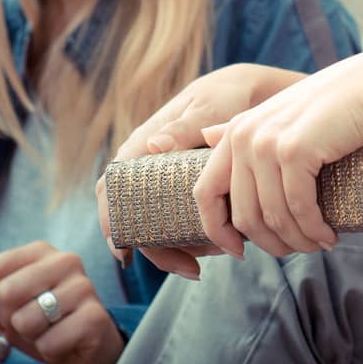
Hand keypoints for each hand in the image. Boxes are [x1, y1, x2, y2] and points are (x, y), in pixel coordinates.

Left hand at [0, 241, 122, 363]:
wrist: (90, 349)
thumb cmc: (46, 323)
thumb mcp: (8, 311)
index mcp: (40, 252)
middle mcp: (65, 260)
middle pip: (7, 292)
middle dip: (9, 318)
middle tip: (27, 323)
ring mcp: (84, 286)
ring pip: (27, 319)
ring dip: (30, 337)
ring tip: (47, 332)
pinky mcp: (95, 316)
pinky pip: (48, 341)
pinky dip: (48, 350)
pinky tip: (63, 343)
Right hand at [96, 61, 306, 277]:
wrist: (252, 94)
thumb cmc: (226, 94)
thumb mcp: (209, 106)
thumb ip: (186, 124)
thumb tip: (154, 144)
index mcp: (142, 145)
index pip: (112, 186)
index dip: (110, 221)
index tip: (125, 252)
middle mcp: (148, 168)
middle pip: (133, 218)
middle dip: (157, 250)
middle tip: (192, 269)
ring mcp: (167, 182)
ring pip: (158, 226)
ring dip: (179, 250)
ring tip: (212, 260)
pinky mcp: (188, 192)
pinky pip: (180, 222)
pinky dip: (194, 240)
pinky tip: (218, 249)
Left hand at [194, 46, 362, 259]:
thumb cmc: (332, 104)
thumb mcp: (280, 116)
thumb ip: (243, 129)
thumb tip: (205, 135)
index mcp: (235, 131)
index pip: (205, 193)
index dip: (217, 230)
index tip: (239, 251)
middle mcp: (243, 136)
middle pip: (243, 215)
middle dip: (270, 243)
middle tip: (297, 250)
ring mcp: (267, 143)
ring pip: (273, 217)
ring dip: (298, 241)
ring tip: (318, 245)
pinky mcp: (295, 151)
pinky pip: (299, 208)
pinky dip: (314, 230)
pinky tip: (328, 236)